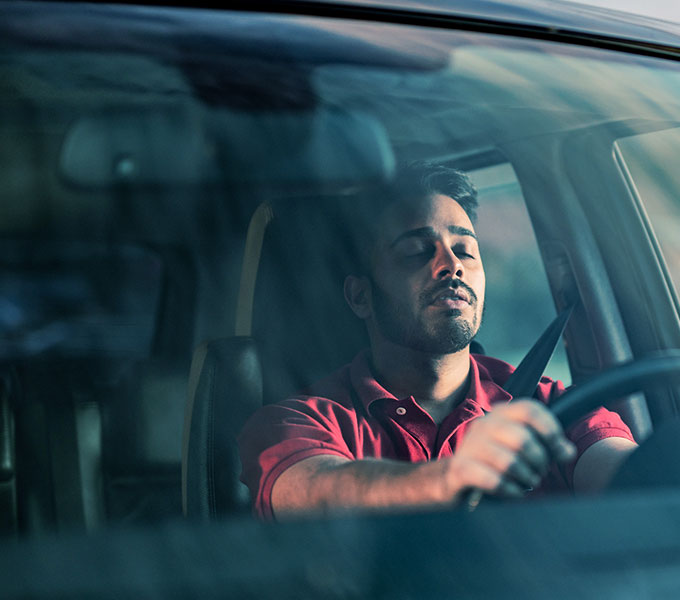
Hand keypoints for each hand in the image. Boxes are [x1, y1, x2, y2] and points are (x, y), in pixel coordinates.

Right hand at [442, 399, 576, 500]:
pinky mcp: (460, 469)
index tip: (562, 452)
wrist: (455, 478)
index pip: (529, 409)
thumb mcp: (517, 447)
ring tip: (526, 483)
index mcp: (499, 414)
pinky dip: (509, 490)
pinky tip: (513, 492)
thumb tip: (567, 451)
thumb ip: (543, 444)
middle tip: (539, 473)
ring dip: (525, 478)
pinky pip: (493, 480)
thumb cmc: (493, 462)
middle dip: (539, 461)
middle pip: (523, 438)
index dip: (550, 429)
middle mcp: (483, 425)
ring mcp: (470, 446)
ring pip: (509, 462)